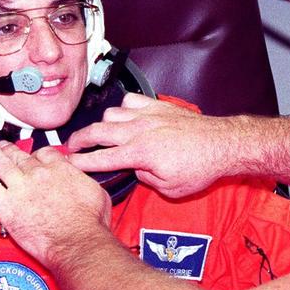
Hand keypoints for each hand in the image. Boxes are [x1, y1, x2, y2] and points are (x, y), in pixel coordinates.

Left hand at [0, 138, 111, 263]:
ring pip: (1, 163)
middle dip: (11, 148)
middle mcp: (37, 173)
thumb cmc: (90, 223)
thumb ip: (82, 181)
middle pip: (20, 155)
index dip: (37, 153)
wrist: (77, 241)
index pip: (44, 153)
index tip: (34, 156)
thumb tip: (80, 179)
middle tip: (4, 144)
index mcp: (60, 168)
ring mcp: (19, 187)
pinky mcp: (5, 204)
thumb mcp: (97, 193)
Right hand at [65, 94, 239, 197]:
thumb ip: (145, 179)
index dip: (80, 163)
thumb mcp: (170, 188)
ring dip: (102, 125)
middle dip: (79, 140)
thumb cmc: (200, 168)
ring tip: (100, 133)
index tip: (67, 164)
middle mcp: (140, 131)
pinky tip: (124, 117)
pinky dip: (123, 109)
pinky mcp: (158, 106)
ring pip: (111, 114)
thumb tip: (135, 170)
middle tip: (71, 146)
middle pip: (97, 132)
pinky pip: (130, 101)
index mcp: (140, 154)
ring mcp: (148, 115)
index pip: (101, 159)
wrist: (222, 145)